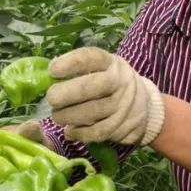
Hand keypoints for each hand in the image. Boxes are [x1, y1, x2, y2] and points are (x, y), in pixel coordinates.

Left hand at [46, 47, 164, 145]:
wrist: (143, 105)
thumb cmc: (108, 83)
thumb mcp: (100, 69)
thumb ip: (77, 71)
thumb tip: (46, 78)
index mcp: (110, 62)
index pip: (91, 58)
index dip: (69, 63)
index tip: (52, 70)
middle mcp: (120, 81)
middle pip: (93, 86)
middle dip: (67, 93)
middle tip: (51, 99)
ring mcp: (124, 104)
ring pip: (94, 111)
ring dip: (69, 116)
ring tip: (58, 116)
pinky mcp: (124, 125)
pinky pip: (98, 131)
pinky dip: (80, 133)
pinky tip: (70, 131)